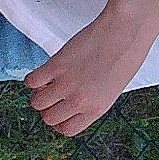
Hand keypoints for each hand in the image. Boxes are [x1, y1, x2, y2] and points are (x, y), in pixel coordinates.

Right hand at [22, 13, 155, 136]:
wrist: (126, 29)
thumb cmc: (127, 53)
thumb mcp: (114, 87)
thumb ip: (93, 99)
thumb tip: (71, 103)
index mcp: (97, 109)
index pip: (67, 129)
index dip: (60, 121)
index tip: (58, 111)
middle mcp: (80, 101)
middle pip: (49, 118)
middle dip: (48, 108)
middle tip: (52, 93)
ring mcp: (67, 84)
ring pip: (36, 102)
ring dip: (38, 93)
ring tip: (48, 82)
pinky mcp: (56, 65)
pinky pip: (31, 81)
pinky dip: (34, 78)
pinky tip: (44, 71)